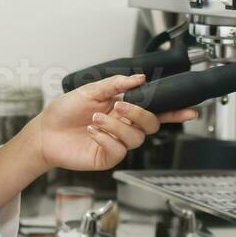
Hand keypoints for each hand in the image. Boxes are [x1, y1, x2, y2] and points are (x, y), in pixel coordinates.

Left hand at [31, 73, 197, 172]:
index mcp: (124, 108)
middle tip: (120, 105)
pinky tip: (92, 131)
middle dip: (139, 113)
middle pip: (150, 124)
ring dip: (116, 125)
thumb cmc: (65, 111)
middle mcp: (124, 126)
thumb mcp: (89, 90)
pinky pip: (118, 150)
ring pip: (135, 137)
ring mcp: (117, 143)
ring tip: (95, 118)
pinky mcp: (107, 157)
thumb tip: (139, 78)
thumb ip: (115, 83)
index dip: (174, 112)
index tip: (190, 110)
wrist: (45, 132)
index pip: (155, 110)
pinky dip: (105, 138)